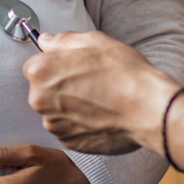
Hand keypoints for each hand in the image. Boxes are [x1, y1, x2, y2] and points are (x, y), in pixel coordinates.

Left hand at [23, 30, 177, 155]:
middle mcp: (40, 101)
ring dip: (70, 104)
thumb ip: (63, 40)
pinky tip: (99, 113)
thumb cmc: (124, 73)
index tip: (72, 64)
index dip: (55, 63)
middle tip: (89, 80)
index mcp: (41, 72)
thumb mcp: (93, 40)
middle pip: (42, 89)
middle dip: (60, 84)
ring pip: (55, 109)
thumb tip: (46, 41)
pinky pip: (67, 127)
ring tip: (98, 98)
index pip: (35, 64)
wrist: (149, 110)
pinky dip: (79, 122)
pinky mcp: (69, 143)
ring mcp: (54, 125)